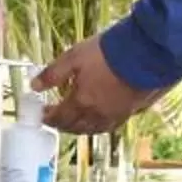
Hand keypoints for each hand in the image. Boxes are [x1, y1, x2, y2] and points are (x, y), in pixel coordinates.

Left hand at [34, 38, 163, 135]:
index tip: (42, 114)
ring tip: (74, 122)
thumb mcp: (74, 56)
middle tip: (55, 120)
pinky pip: (110, 125)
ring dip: (80, 128)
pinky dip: (98, 125)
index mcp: (81, 102)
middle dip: (62, 125)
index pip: (59, 117)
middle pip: (75, 128)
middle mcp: (98, 114)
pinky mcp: (131, 111)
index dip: (48, 117)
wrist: (147, 51)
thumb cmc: (108, 52)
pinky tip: (99, 119)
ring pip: (93, 129)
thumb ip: (52, 73)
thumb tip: (34, 86)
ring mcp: (116, 115)